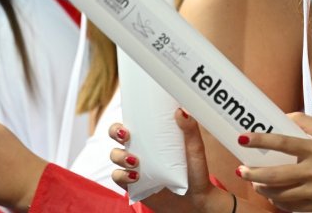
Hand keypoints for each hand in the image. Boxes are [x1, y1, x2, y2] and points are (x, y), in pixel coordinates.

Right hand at [108, 109, 238, 212]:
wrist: (196, 200)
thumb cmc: (195, 172)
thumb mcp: (195, 149)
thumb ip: (190, 130)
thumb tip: (180, 111)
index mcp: (150, 137)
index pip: (130, 123)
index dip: (122, 121)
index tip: (127, 125)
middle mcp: (139, 149)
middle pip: (115, 136)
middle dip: (115, 133)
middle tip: (126, 137)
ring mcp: (134, 167)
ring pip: (115, 155)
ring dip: (120, 156)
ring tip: (135, 162)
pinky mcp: (133, 185)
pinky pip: (118, 178)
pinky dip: (122, 176)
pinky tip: (135, 177)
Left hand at [236, 113, 311, 211]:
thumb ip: (306, 122)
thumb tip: (284, 117)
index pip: (283, 143)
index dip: (261, 140)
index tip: (243, 138)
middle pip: (277, 175)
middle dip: (254, 173)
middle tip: (241, 170)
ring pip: (282, 194)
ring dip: (263, 189)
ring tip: (254, 182)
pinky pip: (294, 207)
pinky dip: (279, 202)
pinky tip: (272, 195)